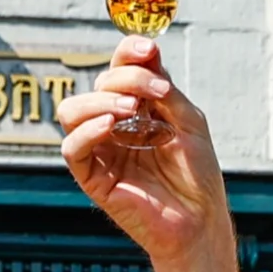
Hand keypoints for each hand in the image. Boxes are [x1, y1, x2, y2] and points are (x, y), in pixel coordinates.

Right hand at [58, 40, 245, 271]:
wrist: (201, 222)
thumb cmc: (198, 175)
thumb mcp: (189, 122)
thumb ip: (166, 89)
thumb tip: (146, 53)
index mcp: (138, 109)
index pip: (119, 68)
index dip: (127, 53)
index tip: (147, 49)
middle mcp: (114, 125)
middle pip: (98, 83)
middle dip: (126, 78)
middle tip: (156, 93)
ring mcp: (101, 150)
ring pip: (71, 110)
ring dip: (101, 99)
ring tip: (132, 109)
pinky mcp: (93, 178)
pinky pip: (72, 148)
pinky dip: (88, 130)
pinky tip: (112, 125)